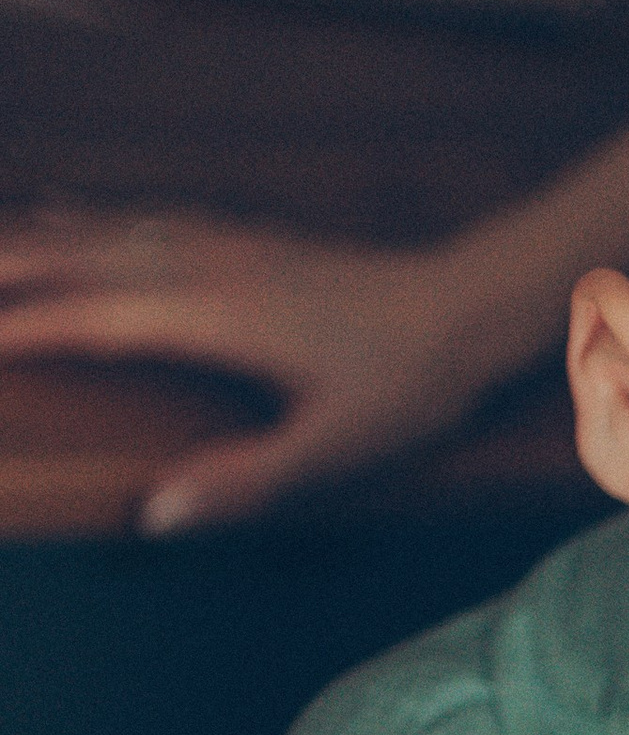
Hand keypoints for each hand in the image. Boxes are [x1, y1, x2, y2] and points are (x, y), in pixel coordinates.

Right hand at [0, 207, 524, 526]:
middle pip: (81, 258)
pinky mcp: (254, 244)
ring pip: (109, 233)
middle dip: (8, 267)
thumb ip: (246, 483)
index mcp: (216, 316)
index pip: (92, 319)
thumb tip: (156, 515)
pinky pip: (149, 224)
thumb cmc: (412, 387)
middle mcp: (210, 268)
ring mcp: (231, 248)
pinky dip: (95, 222)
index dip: (22, 327)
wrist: (476, 309)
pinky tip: (79, 219)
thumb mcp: (338, 452)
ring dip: (40, 238)